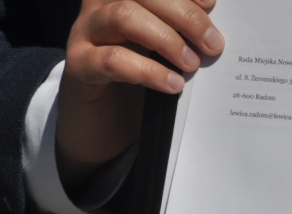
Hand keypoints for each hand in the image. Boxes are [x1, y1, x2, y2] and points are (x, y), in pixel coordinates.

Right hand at [57, 0, 224, 189]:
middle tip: (212, 43)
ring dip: (166, 38)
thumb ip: (181, 35)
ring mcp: (85, 32)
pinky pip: (113, 60)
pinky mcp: (79, 65)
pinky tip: (173, 84)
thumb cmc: (137, 81)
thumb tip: (213, 32)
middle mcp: (100, 5)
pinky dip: (148, 71)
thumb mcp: (161, 52)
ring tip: (192, 64)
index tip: (211, 3)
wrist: (101, 123)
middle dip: (184, 15)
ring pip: (124, 16)